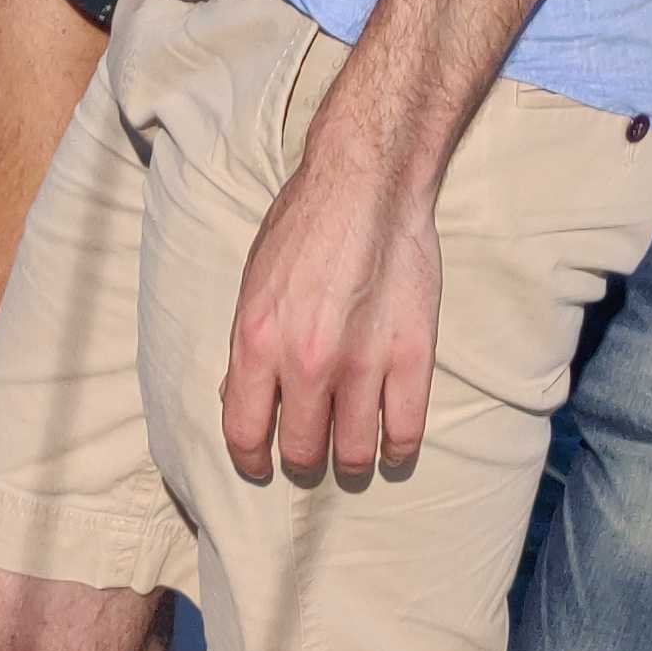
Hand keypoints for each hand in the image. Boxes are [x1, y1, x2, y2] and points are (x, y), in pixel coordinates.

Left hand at [220, 110, 440, 487]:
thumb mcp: (254, 283)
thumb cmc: (304, 227)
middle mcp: (307, 361)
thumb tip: (239, 401)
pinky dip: (397, 448)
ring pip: (355, 454)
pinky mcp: (412, 355)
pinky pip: (406, 433)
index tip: (261, 466)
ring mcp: (363, 362)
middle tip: (314, 450)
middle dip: (304, 459)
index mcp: (259, 340)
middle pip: (303, 452)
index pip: (244, 433)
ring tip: (353, 451)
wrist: (367, 184)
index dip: (252, 461)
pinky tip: (391, 442)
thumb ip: (248, 347)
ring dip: (351, 461)